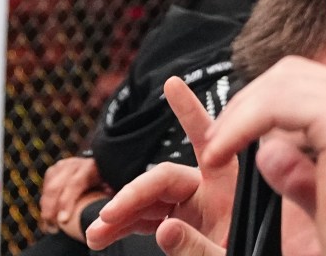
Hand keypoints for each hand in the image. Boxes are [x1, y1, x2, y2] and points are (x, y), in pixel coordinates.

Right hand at [39, 156, 107, 239]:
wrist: (101, 167)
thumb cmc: (108, 185)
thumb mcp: (112, 190)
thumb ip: (108, 201)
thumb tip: (105, 217)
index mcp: (92, 168)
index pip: (75, 183)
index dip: (67, 202)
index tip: (63, 221)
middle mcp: (75, 164)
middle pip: (57, 187)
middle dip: (52, 210)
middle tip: (53, 229)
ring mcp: (63, 166)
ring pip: (49, 188)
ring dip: (46, 209)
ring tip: (50, 227)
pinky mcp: (54, 170)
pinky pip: (45, 188)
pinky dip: (45, 205)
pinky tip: (48, 219)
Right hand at [87, 78, 234, 255]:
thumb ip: (199, 249)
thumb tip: (165, 230)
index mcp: (230, 189)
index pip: (209, 143)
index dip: (191, 112)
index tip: (172, 85)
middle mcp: (211, 192)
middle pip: (162, 179)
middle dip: (129, 196)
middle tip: (104, 218)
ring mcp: (196, 209)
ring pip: (150, 200)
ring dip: (121, 213)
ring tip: (95, 234)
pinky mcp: (185, 225)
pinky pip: (151, 217)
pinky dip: (127, 225)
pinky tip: (106, 234)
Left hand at [200, 0, 325, 255]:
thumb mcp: (325, 195)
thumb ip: (297, 167)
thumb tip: (270, 151)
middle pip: (294, 70)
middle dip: (249, 100)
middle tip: (223, 141)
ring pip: (280, 84)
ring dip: (240, 117)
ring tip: (219, 152)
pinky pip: (276, 105)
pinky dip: (242, 127)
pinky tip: (227, 151)